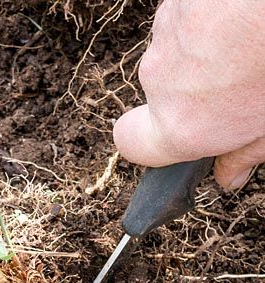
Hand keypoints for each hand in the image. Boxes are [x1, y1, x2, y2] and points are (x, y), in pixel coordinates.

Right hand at [113, 0, 264, 188]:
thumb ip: (243, 154)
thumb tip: (230, 175)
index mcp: (180, 127)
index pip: (131, 145)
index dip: (145, 140)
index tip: (174, 133)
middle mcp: (160, 84)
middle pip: (161, 92)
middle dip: (191, 88)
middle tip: (236, 80)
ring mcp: (164, 38)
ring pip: (175, 51)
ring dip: (200, 51)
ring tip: (243, 44)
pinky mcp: (173, 2)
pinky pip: (184, 16)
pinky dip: (207, 17)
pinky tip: (237, 19)